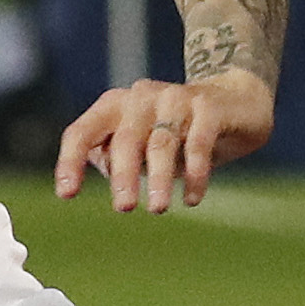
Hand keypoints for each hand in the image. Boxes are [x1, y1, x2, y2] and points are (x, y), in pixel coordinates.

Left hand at [56, 72, 273, 213]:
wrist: (237, 103)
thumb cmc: (178, 132)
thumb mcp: (140, 145)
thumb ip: (115, 157)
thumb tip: (104, 169)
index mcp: (115, 106)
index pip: (82, 132)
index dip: (71, 162)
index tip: (66, 194)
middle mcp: (141, 97)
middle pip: (124, 139)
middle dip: (123, 175)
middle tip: (123, 208)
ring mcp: (176, 98)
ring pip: (161, 142)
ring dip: (159, 177)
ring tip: (157, 208)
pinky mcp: (209, 107)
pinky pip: (198, 143)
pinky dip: (195, 173)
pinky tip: (191, 199)